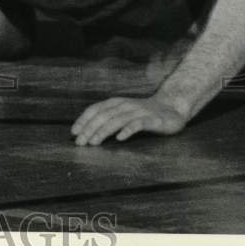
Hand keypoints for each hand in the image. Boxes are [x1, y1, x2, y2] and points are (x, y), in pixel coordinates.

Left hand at [70, 95, 188, 145]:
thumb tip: (87, 131)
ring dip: (103, 131)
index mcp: (116, 103)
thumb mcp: (123, 112)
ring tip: (93, 142)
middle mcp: (125, 105)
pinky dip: (127, 130)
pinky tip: (120, 138)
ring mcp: (138, 111)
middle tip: (80, 142)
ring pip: (117, 120)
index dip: (83, 120)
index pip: (95, 109)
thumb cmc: (143, 113)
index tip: (73, 132)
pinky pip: (138, 124)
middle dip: (89, 129)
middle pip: (103, 116)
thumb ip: (108, 118)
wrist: (171, 107)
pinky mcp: (152, 119)